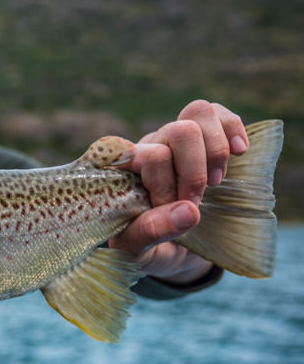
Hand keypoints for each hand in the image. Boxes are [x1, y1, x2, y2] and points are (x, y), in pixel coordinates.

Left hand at [109, 100, 248, 282]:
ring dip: (215, 150)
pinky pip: (218, 113)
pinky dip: (233, 128)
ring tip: (215, 181)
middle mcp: (146, 148)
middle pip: (178, 130)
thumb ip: (151, 232)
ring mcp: (174, 140)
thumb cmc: (146, 249)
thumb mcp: (138, 251)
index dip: (166, 185)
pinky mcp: (202, 140)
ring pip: (199, 112)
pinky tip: (239, 152)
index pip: (150, 156)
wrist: (167, 250)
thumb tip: (189, 211)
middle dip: (195, 171)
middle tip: (195, 200)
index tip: (170, 210)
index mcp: (123, 171)